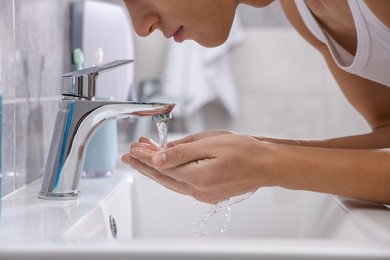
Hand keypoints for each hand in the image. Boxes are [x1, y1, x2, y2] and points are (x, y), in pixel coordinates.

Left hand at [122, 132, 268, 203]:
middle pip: (163, 177)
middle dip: (144, 164)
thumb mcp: (211, 143)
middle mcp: (199, 191)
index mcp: (198, 177)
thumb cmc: (245, 151)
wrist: (266, 164)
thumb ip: (181, 152)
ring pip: (171, 180)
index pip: (162, 166)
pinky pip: (182, 182)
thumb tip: (156, 159)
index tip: (133, 148)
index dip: (145, 157)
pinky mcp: (208, 193)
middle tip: (130, 154)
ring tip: (143, 156)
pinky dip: (171, 172)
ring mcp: (203, 194)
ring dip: (156, 168)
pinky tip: (166, 163)